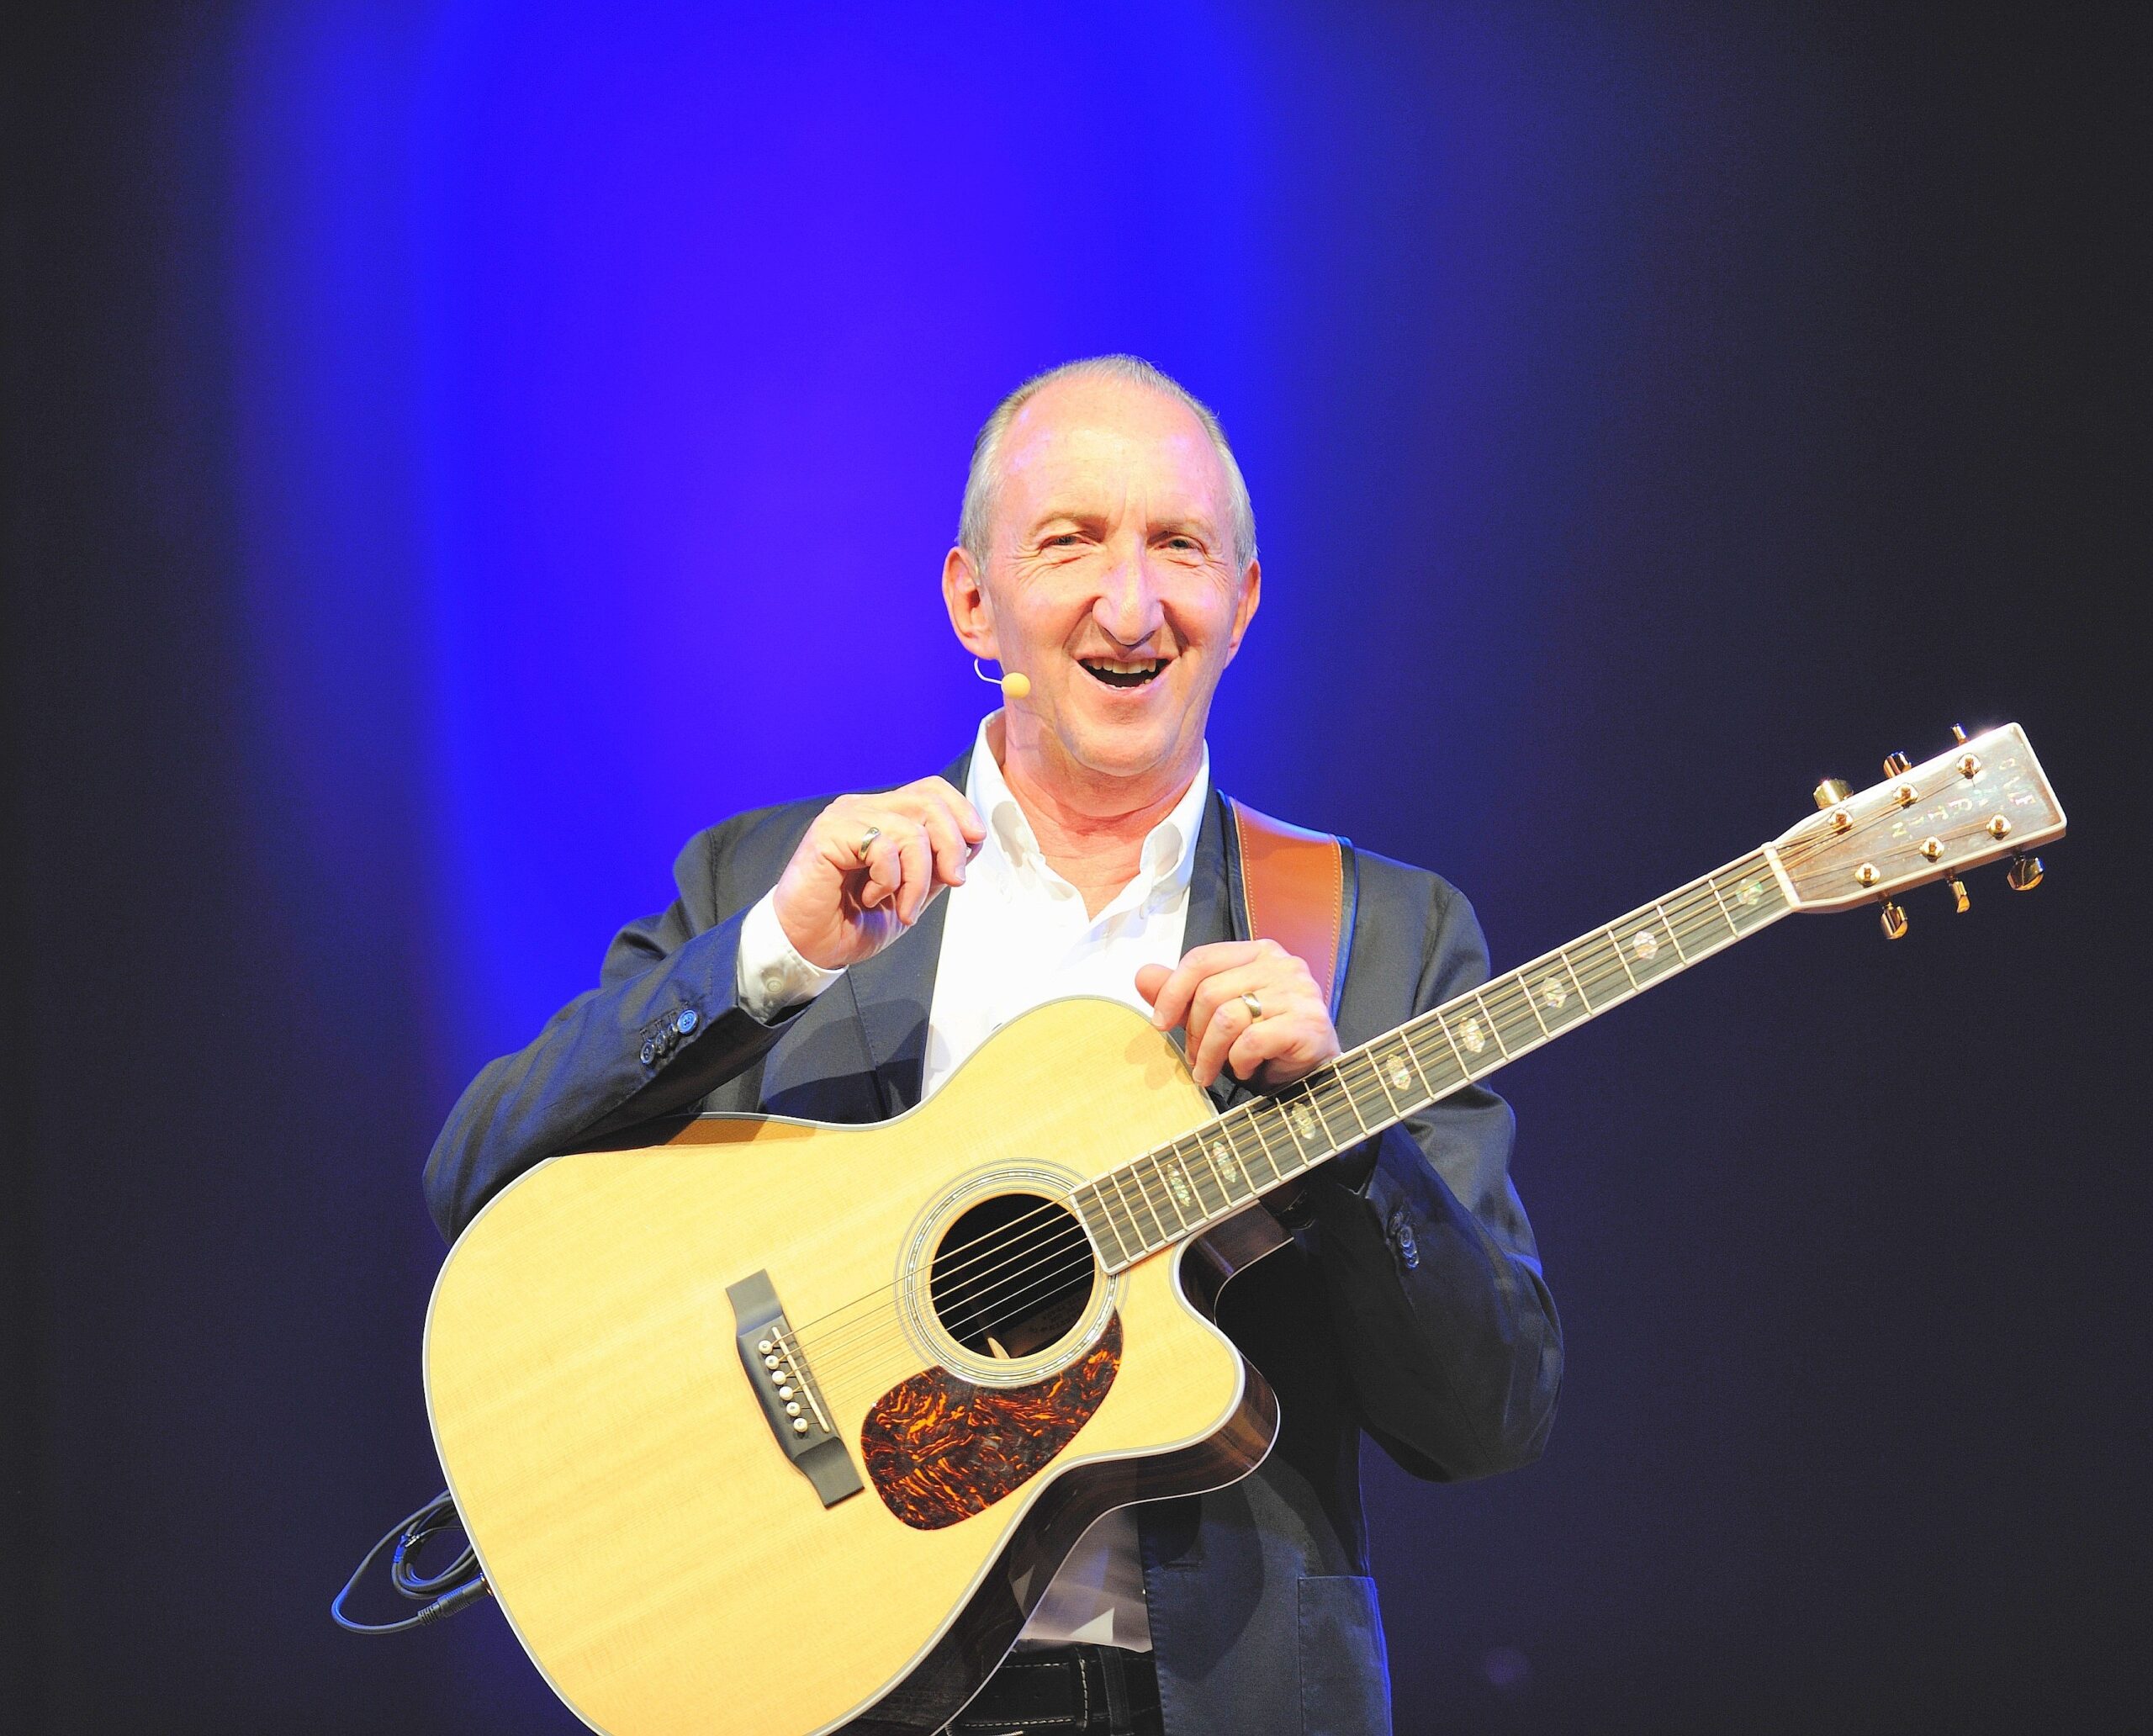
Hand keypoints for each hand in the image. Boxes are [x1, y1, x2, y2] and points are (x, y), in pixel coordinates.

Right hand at [771, 777, 985, 970]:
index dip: (961, 811)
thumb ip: (936, 866)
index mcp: (883, 815)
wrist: (810, 947)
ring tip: (904, 908)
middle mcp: (864, 808)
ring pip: (911, 830)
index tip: (974, 846)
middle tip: (954, 882)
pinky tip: (871, 899)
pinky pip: (883, 847)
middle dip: (952, 846)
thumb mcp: (911, 894)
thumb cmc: (853, 922)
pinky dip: (889, 881)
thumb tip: (970, 842)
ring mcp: (845, 818)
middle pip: (929, 802)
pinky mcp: (829, 833)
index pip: (931, 789)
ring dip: (918, 879)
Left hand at [1136, 940, 1341, 1089]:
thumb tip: (1142, 976)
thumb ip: (1183, 993)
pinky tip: (1245, 1069)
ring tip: (1209, 1072)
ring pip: (1227, 1018)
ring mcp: (1298, 992)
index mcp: (1258, 952)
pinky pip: (1251, 1041)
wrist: (1315, 1073)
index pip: (1201, 959)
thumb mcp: (1218, 1015)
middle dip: (1192, 1033)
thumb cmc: (1265, 1042)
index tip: (1159, 1023)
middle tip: (1193, 1060)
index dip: (1172, 991)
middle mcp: (1281, 964)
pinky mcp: (1307, 1023)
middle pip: (1210, 992)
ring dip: (1209, 1054)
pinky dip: (1239, 1062)